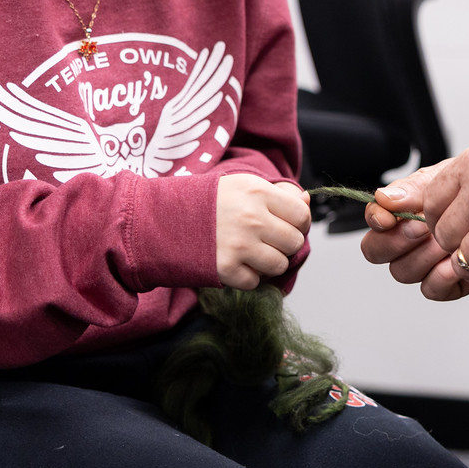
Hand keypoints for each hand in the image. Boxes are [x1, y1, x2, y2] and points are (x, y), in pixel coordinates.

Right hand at [215, 173, 310, 289]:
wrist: (162, 218)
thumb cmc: (208, 202)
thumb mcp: (243, 185)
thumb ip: (278, 193)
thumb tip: (306, 201)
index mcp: (257, 192)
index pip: (302, 215)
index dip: (299, 222)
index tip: (286, 224)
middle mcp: (252, 218)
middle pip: (295, 242)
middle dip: (284, 244)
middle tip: (266, 240)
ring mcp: (239, 245)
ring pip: (280, 265)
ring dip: (269, 263)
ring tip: (252, 252)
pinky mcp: (225, 268)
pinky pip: (256, 282)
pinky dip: (248, 277)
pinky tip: (236, 263)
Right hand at [359, 158, 449, 277]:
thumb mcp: (449, 178)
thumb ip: (414, 189)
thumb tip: (384, 198)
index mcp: (406, 212)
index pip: (376, 221)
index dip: (376, 220)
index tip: (388, 217)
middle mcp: (411, 241)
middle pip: (378, 252)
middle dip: (396, 241)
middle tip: (419, 229)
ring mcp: (428, 263)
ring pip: (403, 271)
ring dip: (421, 257)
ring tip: (444, 242)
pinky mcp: (449, 283)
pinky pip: (429, 289)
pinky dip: (439, 278)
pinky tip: (454, 264)